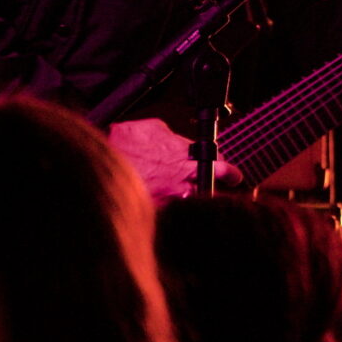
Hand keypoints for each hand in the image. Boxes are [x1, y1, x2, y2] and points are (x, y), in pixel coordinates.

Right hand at [106, 117, 238, 199]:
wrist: (105, 153)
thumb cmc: (129, 138)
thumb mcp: (158, 129)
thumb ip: (176, 140)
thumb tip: (182, 143)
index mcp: (187, 158)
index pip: (221, 168)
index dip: (230, 173)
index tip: (235, 177)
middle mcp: (182, 180)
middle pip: (212, 193)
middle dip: (218, 194)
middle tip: (221, 194)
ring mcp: (169, 197)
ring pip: (193, 205)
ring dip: (194, 202)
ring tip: (190, 201)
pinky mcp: (154, 209)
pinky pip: (171, 213)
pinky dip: (172, 210)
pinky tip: (169, 208)